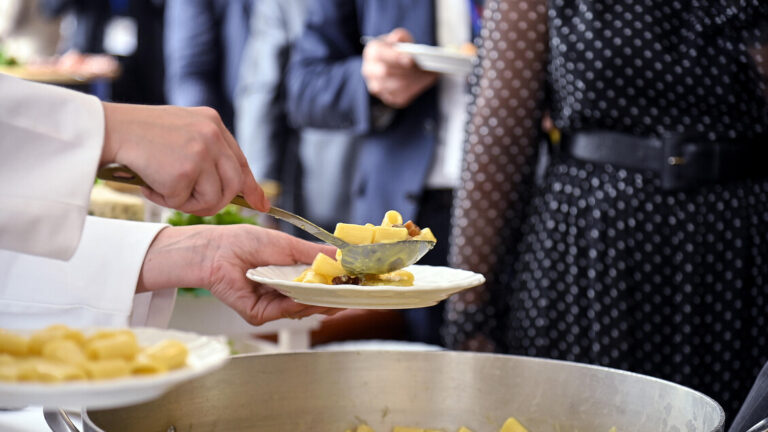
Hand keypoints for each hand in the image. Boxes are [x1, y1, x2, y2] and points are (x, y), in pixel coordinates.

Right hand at [99, 103, 269, 214]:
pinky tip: (149, 184)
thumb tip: (226, 184)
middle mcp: (212, 135)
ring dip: (188, 203)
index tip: (262, 204)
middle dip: (215, 202)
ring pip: (213, 199)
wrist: (108, 130)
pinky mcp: (185, 171)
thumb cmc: (137, 134)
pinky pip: (184, 203)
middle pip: (233, 186)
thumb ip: (205, 150)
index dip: (251, 187)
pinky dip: (165, 200)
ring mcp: (201, 153)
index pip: (241, 162)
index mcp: (212, 123)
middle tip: (190, 202)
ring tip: (162, 188)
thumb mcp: (181, 130)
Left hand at [138, 225, 341, 324]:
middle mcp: (284, 293)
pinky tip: (303, 294)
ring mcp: (272, 306)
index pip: (321, 288)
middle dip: (333, 299)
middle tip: (351, 293)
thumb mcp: (289, 245)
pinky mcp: (259, 314)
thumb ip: (316, 254)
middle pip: (315, 303)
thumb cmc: (247, 242)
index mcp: (292, 277)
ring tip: (330, 290)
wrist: (218, 249)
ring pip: (302, 310)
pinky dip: (295, 303)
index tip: (357, 286)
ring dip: (317, 300)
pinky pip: (283, 312)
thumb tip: (343, 258)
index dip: (338, 288)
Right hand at [361, 28, 437, 107]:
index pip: (380, 54)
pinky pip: (400, 97)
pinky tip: (424, 81)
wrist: (394, 64)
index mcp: (372, 52)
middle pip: (385, 72)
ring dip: (412, 81)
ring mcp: (377, 86)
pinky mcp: (387, 97)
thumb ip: (400, 36)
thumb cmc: (397, 50)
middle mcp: (370, 70)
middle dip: (405, 70)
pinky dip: (414, 89)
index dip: (395, 57)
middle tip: (422, 68)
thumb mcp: (399, 39)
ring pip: (393, 87)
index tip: (410, 59)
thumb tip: (397, 38)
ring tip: (428, 75)